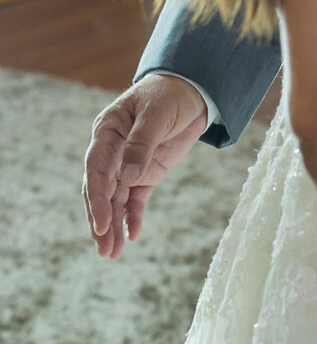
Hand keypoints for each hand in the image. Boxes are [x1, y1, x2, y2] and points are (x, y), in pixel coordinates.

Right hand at [83, 73, 208, 258]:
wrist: (193, 91)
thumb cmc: (170, 95)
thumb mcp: (157, 114)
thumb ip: (141, 143)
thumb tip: (126, 176)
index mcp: (107, 131)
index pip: (96, 167)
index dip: (97, 197)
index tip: (100, 222)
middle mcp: (112, 150)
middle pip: (102, 190)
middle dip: (101, 220)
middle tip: (104, 249)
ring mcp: (128, 164)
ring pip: (115, 199)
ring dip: (113, 225)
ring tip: (113, 253)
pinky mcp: (145, 173)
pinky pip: (135, 198)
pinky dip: (133, 217)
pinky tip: (133, 236)